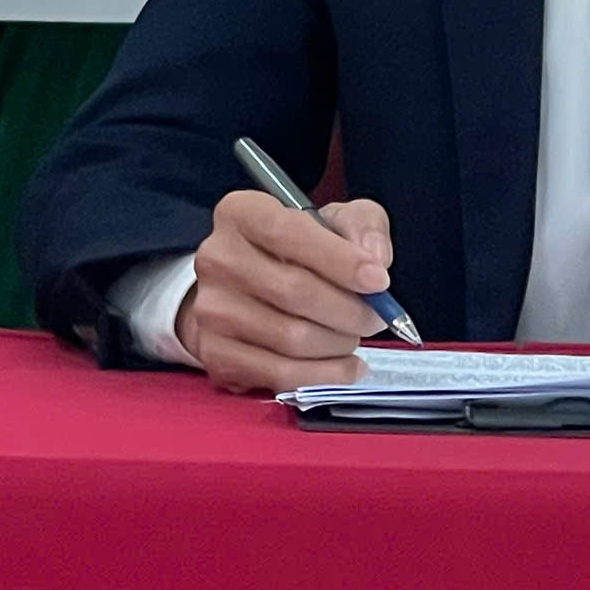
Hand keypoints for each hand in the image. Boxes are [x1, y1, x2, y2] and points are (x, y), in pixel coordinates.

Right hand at [175, 191, 394, 393]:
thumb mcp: (335, 220)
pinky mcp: (217, 356)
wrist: (248, 290)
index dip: (340, 260)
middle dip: (349, 310)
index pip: (290, 234)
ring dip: (339, 343)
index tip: (378, 280)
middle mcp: (217, 259)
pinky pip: (280, 374)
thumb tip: (376, 259)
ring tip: (355, 336)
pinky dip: (324, 375)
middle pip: (294, 291)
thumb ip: (363, 226)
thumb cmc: (299, 250)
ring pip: (291, 337)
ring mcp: (211, 311)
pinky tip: (346, 366)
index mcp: (242, 213)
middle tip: (376, 317)